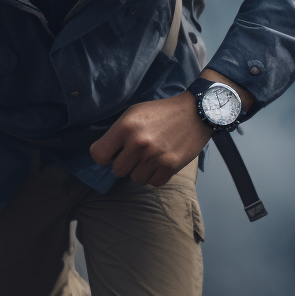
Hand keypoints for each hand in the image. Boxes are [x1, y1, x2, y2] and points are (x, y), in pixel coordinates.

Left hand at [89, 90, 210, 186]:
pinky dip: (155, 176)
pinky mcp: (171, 166)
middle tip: (136, 153)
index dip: (105, 155)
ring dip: (140, 171)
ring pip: (135, 179)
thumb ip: (117, 133)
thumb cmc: (161, 112)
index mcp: (125, 127)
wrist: (195, 112)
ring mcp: (155, 156)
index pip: (99, 154)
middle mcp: (138, 142)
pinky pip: (153, 183)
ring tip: (150, 157)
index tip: (112, 152)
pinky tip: (160, 163)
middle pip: (117, 170)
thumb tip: (105, 156)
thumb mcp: (134, 113)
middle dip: (125, 163)